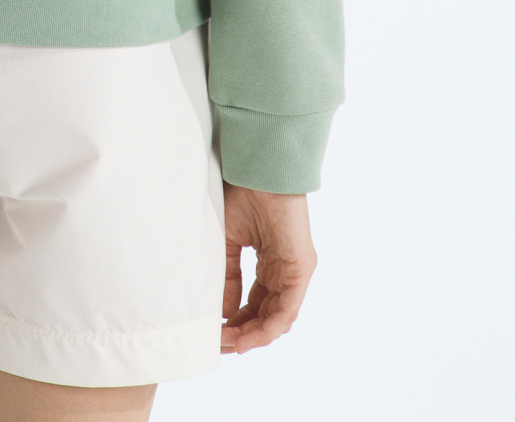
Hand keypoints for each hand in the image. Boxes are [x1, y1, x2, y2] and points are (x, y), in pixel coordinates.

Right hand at [219, 183, 316, 353]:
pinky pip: (286, 309)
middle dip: (242, 333)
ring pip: (277, 318)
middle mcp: (284, 272)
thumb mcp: (227, 242)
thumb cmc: (242, 195)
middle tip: (219, 344)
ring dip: (253, 336)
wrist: (259, 170)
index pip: (254, 304)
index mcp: (269, 263)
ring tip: (229, 344)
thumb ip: (228, 277)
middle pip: (266, 316)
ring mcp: (294, 272)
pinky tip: (247, 337)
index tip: (213, 332)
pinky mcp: (301, 269)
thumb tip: (224, 312)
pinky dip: (267, 328)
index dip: (235, 321)